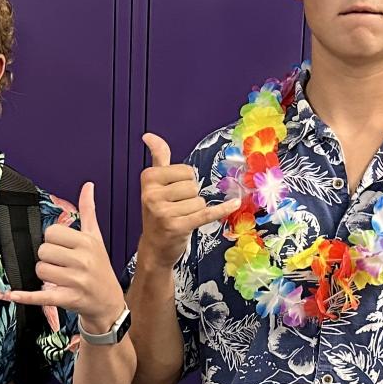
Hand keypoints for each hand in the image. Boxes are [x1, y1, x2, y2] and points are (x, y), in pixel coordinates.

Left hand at [0, 181, 124, 331]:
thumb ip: (89, 211)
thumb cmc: (101, 268)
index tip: (62, 248)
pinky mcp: (68, 298)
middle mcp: (82, 261)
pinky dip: (26, 296)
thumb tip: (88, 186)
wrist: (109, 302)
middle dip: (47, 258)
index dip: (52, 240)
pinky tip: (12, 294)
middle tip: (60, 265)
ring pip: (40, 270)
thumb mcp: (96, 238)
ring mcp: (75, 281)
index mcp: (86, 243)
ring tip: (59, 278)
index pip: (51, 233)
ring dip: (44, 275)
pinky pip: (41, 295)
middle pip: (43, 251)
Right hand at [137, 133, 239, 269]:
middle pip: (193, 186)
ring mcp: (164, 212)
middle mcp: (152, 195)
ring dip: (195, 211)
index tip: (173, 193)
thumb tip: (149, 136)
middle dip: (191, 197)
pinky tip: (234, 204)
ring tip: (181, 218)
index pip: (186, 171)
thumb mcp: (154, 184)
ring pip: (199, 202)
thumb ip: (158, 158)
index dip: (186, 181)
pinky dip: (222, 210)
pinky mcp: (177, 227)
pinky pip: (206, 214)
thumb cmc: (158, 213)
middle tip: (177, 208)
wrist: (154, 248)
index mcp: (148, 178)